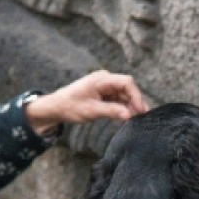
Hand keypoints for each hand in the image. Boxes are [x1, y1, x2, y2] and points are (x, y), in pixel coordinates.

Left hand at [25, 70, 147, 134]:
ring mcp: (105, 86)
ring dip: (130, 106)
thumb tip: (129, 115)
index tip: (141, 110)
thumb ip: (111, 111)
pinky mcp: (105, 94)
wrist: (56, 107)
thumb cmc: (70, 106)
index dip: (136, 95)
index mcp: (101, 79)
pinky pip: (119, 99)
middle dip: (136, 101)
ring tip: (136, 119)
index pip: (126, 82)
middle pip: (128, 88)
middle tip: (142, 117)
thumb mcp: (91, 110)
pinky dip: (124, 107)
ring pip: (125, 94)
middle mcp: (105, 80)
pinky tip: (127, 117)